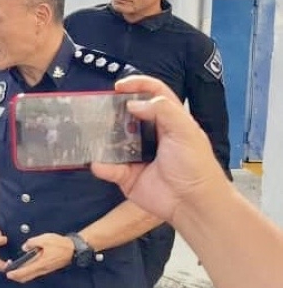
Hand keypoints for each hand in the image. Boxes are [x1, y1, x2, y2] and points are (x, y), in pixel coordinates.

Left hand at [5, 233, 73, 282]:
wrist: (73, 249)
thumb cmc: (60, 244)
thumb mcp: (45, 239)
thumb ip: (32, 242)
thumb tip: (25, 247)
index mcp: (40, 263)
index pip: (25, 272)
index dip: (15, 274)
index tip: (8, 274)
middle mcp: (42, 269)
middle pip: (26, 277)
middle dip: (16, 276)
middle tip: (9, 272)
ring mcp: (45, 270)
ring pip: (30, 276)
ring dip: (22, 274)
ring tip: (15, 268)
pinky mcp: (47, 268)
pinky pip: (35, 273)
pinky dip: (28, 271)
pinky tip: (25, 266)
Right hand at [90, 76, 226, 222]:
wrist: (192, 203)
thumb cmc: (196, 166)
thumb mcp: (185, 131)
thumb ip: (163, 111)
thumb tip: (133, 103)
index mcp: (168, 120)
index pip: (153, 93)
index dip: (138, 84)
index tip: (120, 86)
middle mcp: (150, 135)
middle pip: (127, 114)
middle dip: (112, 109)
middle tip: (99, 106)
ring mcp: (136, 154)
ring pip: (113, 139)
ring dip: (101, 136)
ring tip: (91, 131)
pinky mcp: (126, 175)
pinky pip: (108, 167)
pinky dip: (101, 165)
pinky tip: (98, 163)